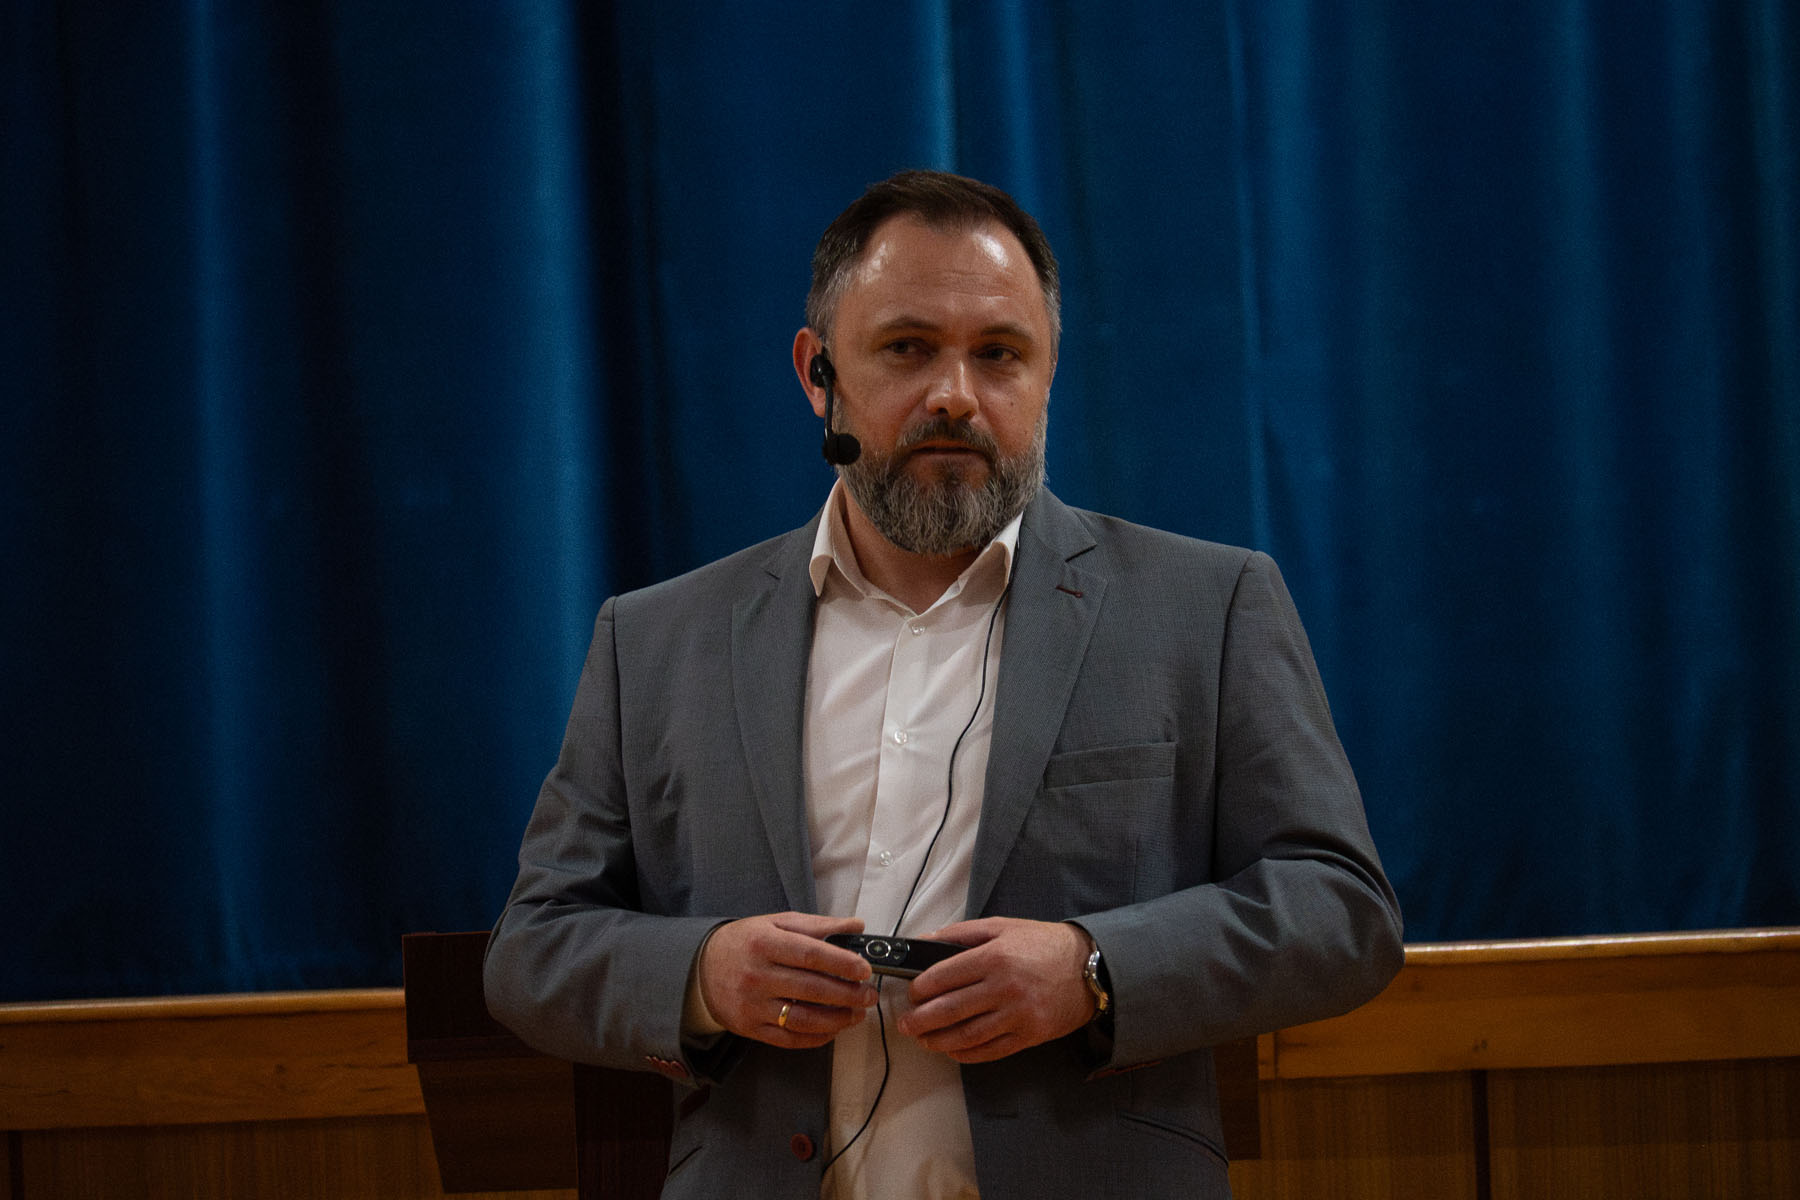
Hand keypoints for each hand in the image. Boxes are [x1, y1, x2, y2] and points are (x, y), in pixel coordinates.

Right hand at [696, 912, 876, 1047]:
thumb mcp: (776, 923)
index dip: (842, 963)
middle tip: (868, 995)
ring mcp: (753, 1006)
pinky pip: (788, 1039)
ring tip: (856, 1015)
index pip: (811, 955)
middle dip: (847, 994)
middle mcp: (757, 975)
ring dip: (836, 1020)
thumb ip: (817, 925)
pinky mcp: (750, 1028)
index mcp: (765, 944)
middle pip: (811, 989)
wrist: (700, 969)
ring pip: (802, 1019)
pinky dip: (815, 1038)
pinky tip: (832, 1030)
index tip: (865, 970)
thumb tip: (856, 926)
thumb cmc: (744, 943)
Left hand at [895, 917, 1096, 1062]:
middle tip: (906, 1023)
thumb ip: (962, 933)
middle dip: (921, 1019)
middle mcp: (1005, 987)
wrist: (1089, 968)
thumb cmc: (1044, 944)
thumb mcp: (1003, 926)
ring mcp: (1018, 1015)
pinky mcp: (1029, 1035)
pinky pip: (991, 1050)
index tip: (912, 993)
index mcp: (995, 956)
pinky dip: (967, 1053)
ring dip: (939, 1040)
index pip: (945, 976)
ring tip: (923, 1040)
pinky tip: (952, 1050)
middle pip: (951, 1009)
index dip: (921, 988)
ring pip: (968, 1034)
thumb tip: (925, 941)